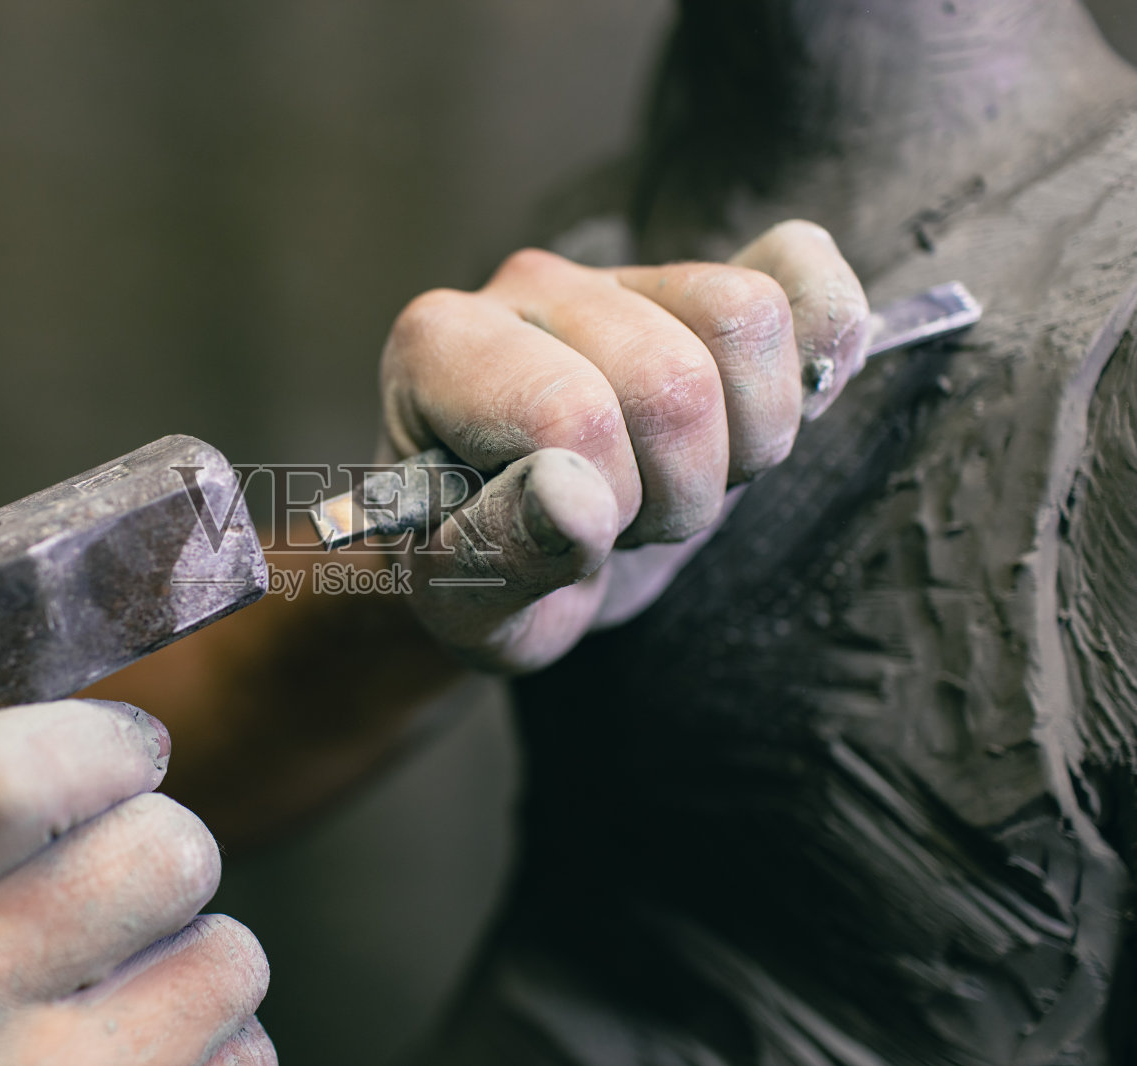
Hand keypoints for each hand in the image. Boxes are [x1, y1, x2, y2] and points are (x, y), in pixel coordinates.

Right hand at [0, 699, 273, 1065]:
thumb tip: (92, 626)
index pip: (10, 771)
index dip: (104, 746)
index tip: (123, 757)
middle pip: (168, 849)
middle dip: (159, 862)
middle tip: (105, 905)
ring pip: (230, 956)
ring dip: (194, 967)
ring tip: (114, 1004)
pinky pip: (249, 1055)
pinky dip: (211, 1056)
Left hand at [380, 219, 867, 670]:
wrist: (514, 557)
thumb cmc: (480, 576)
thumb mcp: (466, 603)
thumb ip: (500, 555)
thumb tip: (574, 500)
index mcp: (438, 346)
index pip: (571, 410)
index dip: (601, 503)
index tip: (567, 540)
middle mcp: (525, 286)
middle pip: (669, 376)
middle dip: (671, 491)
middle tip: (624, 524)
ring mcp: (619, 275)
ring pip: (743, 318)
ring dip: (740, 442)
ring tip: (673, 484)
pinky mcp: (699, 283)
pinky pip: (798, 268)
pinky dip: (821, 347)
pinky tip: (768, 419)